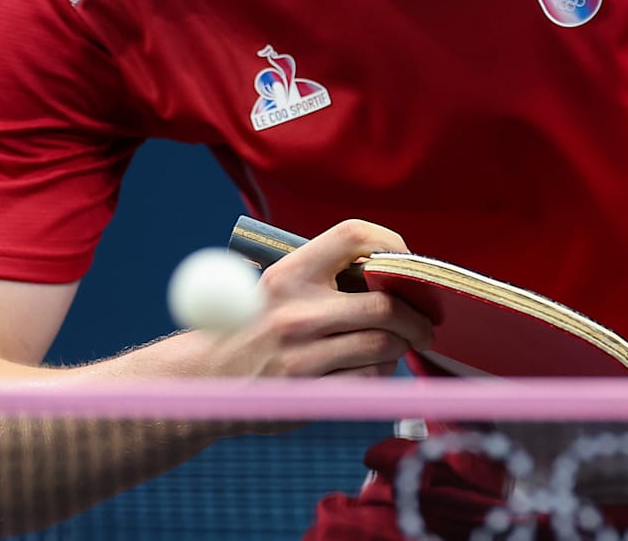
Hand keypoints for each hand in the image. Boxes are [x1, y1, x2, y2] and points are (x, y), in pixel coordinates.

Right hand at [224, 219, 433, 377]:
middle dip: (416, 318)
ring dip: (401, 347)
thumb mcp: (275, 287)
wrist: (202, 379)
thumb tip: (393, 272)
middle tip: (424, 325)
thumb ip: (325, 276)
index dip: (391, 244)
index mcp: (289, 274)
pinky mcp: (308, 392)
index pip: (353, 236)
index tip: (405, 266)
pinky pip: (369, 379)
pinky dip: (382, 374)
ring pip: (383, 345)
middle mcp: (296, 312)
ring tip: (398, 346)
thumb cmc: (252, 328)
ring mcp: (301, 355)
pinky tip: (373, 368)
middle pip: (384, 304)